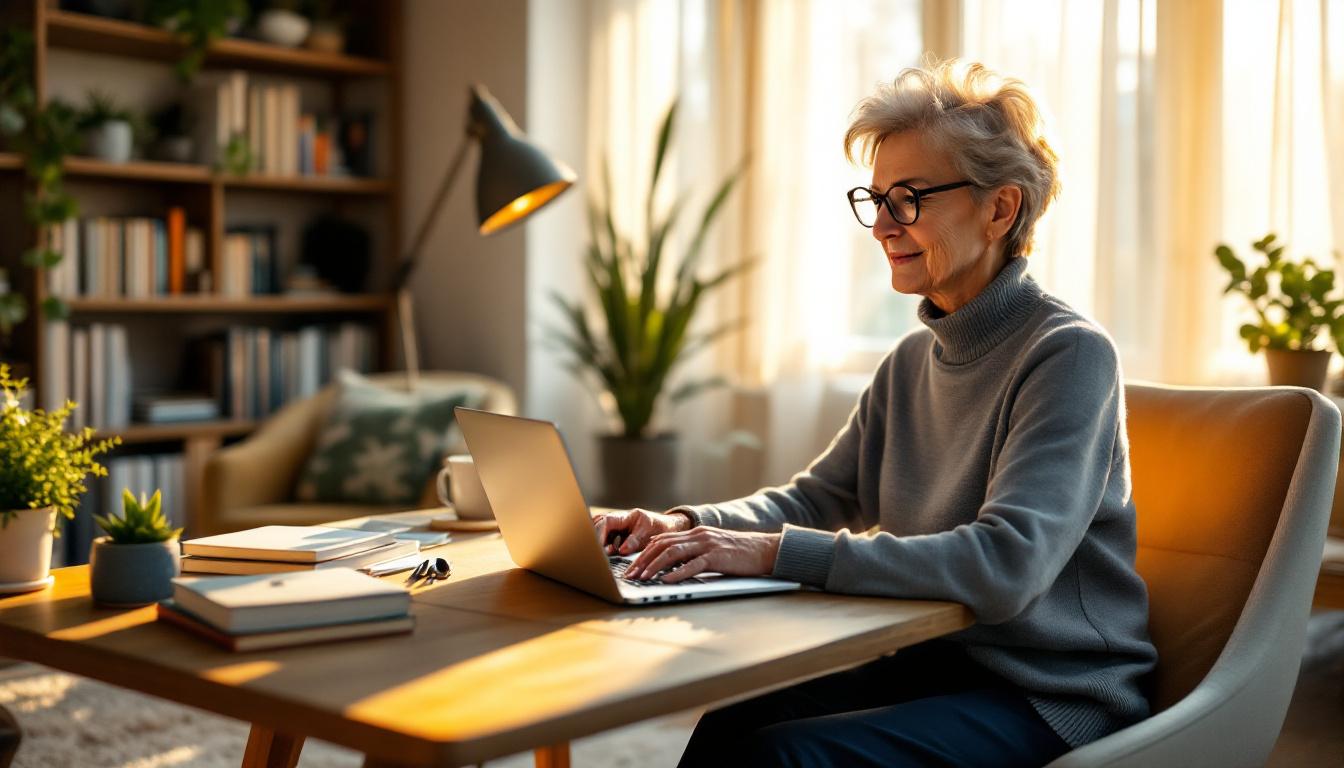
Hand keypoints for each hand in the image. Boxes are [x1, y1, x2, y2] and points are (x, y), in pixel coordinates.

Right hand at [592, 508, 692, 555]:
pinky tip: (611, 553)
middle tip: (596, 552)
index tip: (597, 547)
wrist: (668, 527)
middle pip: (598, 525)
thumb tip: (622, 550)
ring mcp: (617, 527)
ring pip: (600, 532)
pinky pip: (606, 539)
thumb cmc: (659, 528)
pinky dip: (606, 546)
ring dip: (600, 543)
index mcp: (626, 516)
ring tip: (605, 553)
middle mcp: (618, 520)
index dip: (599, 533)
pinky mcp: (617, 535)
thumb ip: (635, 540)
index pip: (606, 522)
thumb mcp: (649, 533)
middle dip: (595, 538)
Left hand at [624, 527, 781, 583]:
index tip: (631, 567)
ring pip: (672, 553)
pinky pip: (692, 565)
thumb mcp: (712, 547)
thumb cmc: (740, 552)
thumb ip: (694, 551)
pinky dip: (676, 573)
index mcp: (695, 533)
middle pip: (662, 545)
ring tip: (642, 578)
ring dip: (654, 566)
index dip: (644, 552)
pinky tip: (665, 580)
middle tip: (630, 575)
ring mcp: (707, 545)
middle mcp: (698, 536)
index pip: (662, 539)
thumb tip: (670, 563)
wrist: (765, 550)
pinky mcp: (717, 557)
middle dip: (642, 560)